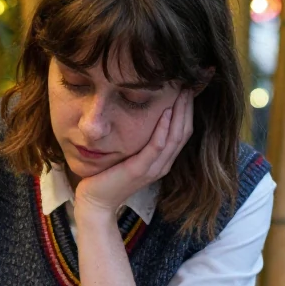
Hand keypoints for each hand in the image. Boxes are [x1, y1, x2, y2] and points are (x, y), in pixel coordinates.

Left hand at [75, 89, 194, 217]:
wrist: (96, 200)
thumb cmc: (109, 175)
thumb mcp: (129, 154)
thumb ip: (140, 139)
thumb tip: (143, 114)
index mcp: (162, 160)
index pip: (183, 132)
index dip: (187, 110)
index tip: (187, 88)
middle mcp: (162, 164)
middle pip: (183, 132)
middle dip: (187, 107)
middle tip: (188, 85)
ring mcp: (153, 168)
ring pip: (175, 137)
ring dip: (180, 113)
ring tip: (182, 93)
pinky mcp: (140, 170)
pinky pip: (157, 147)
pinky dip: (163, 129)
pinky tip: (165, 112)